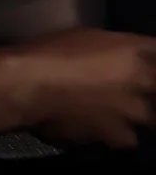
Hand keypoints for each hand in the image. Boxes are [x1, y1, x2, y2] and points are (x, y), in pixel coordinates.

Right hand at [16, 30, 155, 147]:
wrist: (31, 85)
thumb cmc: (52, 49)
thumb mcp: (86, 37)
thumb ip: (114, 50)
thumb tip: (120, 58)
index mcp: (134, 50)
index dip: (150, 58)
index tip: (143, 60)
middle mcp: (141, 81)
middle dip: (148, 86)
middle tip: (128, 84)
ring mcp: (132, 112)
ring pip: (149, 117)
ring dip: (137, 112)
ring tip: (117, 106)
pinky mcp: (117, 136)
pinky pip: (128, 137)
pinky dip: (118, 132)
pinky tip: (102, 125)